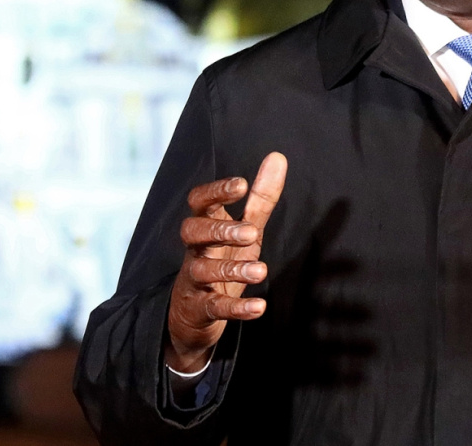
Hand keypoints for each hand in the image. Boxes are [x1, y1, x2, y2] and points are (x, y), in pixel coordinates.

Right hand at [165, 151, 287, 372]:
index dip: (216, 191)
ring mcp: (193, 279)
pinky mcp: (199, 308)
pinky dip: (236, 308)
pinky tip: (259, 308)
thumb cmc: (223, 259)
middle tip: (251, 232)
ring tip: (261, 271)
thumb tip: (278, 156)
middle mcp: (195, 249)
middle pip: (193, 231)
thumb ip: (261, 197)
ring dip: (231, 269)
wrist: (195, 314)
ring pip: (202, 270)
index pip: (199, 201)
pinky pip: (214, 307)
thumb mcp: (246, 228)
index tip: (241, 184)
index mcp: (206, 225)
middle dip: (220, 230)